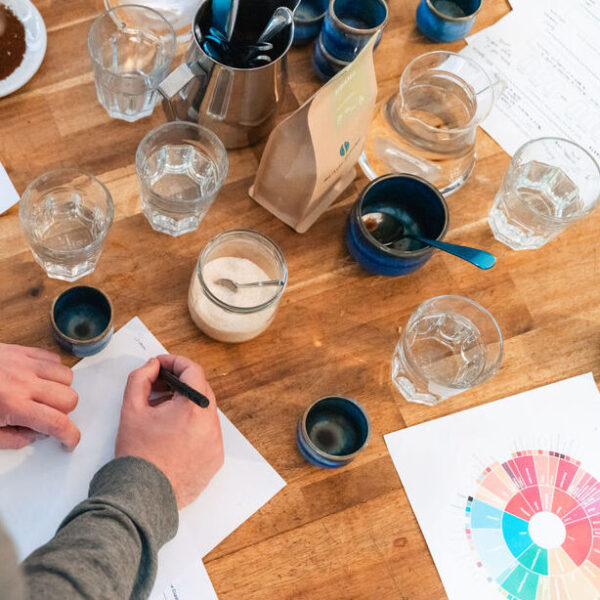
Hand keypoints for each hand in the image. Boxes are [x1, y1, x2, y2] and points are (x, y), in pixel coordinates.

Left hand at [0, 344, 79, 449]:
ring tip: (46, 397)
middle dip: (65, 413)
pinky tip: (39, 380)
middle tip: (49, 418)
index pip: (58, 423)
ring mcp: (25, 364)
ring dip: (61, 390)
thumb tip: (35, 436)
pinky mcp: (21, 350)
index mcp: (14, 407)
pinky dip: (52, 371)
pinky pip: (53, 359)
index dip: (70, 436)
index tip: (69, 441)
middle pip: (69, 398)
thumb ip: (12, 440)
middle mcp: (24, 383)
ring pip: (67, 376)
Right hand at [115, 355, 223, 508]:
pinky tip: (171, 434)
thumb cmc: (138, 455)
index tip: (159, 365)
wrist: (142, 498)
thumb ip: (140, 378)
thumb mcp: (131, 409)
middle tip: (155, 387)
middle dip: (177, 384)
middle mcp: (212, 424)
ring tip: (160, 413)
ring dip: (184, 406)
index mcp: (195, 408)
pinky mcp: (215, 459)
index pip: (193, 370)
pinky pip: (206, 433)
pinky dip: (191, 427)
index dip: (174, 362)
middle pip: (200, 390)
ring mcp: (216, 443)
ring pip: (203, 412)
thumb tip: (153, 366)